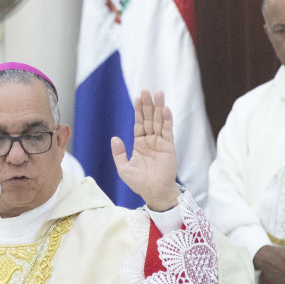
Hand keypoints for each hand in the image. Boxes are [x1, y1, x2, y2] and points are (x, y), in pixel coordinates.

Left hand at [109, 90, 179, 210]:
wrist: (154, 193)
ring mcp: (160, 142)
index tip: (137, 97)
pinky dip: (167, 120)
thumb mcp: (124, 168)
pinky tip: (165, 109)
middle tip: (147, 90)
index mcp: (139, 143)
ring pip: (159, 121)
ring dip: (159, 107)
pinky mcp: (169, 147)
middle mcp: (150, 140)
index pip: (139, 123)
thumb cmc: (140, 183)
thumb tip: (115, 138)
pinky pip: (168, 131)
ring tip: (158, 94)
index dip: (138, 110)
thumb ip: (119, 153)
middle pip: (149, 118)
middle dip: (148, 104)